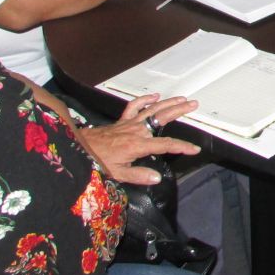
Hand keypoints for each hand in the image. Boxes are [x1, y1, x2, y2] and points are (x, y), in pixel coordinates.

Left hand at [74, 94, 200, 184]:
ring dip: (168, 102)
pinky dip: (145, 100)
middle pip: (162, 117)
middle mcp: (137, 130)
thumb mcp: (118, 174)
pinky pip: (135, 106)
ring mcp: (130, 122)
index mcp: (138, 145)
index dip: (182, 146)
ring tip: (182, 98)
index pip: (165, 145)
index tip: (195, 148)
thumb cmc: (98, 161)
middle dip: (179, 110)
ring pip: (152, 109)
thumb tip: (157, 178)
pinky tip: (155, 96)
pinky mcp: (122, 119)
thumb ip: (138, 176)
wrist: (80, 147)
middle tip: (194, 104)